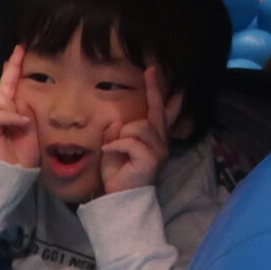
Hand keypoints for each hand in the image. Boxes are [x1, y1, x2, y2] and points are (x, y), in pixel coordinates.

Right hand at [0, 46, 40, 168]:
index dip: (14, 67)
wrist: (10, 176)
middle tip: (20, 51)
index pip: (10, 84)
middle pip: (3, 87)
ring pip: (0, 98)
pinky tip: (22, 123)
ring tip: (23, 121)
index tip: (21, 49)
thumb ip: (26, 110)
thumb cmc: (21, 155)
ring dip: (14, 106)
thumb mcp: (30, 128)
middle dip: (11, 70)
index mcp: (7, 111)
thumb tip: (22, 97)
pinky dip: (12, 117)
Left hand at [100, 61, 174, 194]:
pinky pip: (131, 142)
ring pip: (140, 126)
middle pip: (156, 111)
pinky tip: (110, 152)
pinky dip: (117, 145)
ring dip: (123, 134)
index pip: (159, 113)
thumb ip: (116, 134)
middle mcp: (160, 142)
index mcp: (151, 139)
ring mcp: (158, 150)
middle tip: (151, 70)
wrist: (120, 199)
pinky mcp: (152, 159)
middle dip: (154, 90)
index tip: (157, 73)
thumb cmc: (118, 175)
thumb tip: (118, 120)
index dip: (160, 93)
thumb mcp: (113, 149)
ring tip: (115, 147)